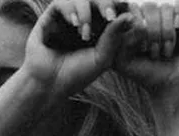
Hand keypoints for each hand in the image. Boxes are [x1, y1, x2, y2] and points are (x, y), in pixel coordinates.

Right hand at [23, 0, 139, 101]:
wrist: (49, 85)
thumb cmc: (76, 75)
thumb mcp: (101, 58)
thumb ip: (114, 37)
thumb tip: (129, 16)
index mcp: (98, 28)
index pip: (111, 8)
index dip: (118, 6)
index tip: (127, 10)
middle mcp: (82, 20)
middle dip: (105, 3)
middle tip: (109, 15)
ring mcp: (66, 17)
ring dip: (86, 11)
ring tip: (85, 33)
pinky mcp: (50, 17)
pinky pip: (61, 2)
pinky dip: (70, 9)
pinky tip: (74, 23)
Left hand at [113, 1, 178, 100]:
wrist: (171, 85)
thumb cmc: (145, 74)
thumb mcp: (121, 61)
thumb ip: (114, 39)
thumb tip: (127, 16)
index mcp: (132, 24)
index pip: (131, 8)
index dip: (136, 24)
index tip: (140, 48)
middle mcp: (149, 19)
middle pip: (149, 7)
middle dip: (152, 32)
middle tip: (152, 53)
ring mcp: (168, 19)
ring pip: (165, 8)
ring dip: (165, 32)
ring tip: (165, 52)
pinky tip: (178, 27)